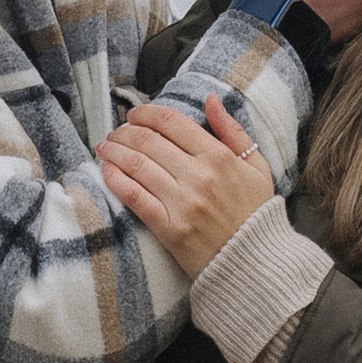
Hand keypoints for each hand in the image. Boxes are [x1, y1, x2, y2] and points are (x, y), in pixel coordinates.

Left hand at [97, 90, 273, 273]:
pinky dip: (115, 179)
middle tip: (115, 133)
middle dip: (124, 132)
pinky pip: (134, 196)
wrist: (254, 262)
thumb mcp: (256, 167)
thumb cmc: (255, 212)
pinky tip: (107, 171)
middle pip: (148, 140)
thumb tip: (211, 100)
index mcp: (218, 157)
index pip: (172, 122)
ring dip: (114, 151)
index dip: (146, 113)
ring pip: (136, 165)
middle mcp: (198, 176)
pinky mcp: (169, 228)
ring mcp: (182, 203)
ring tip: (105, 148)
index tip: (135, 115)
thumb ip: (232, 131)